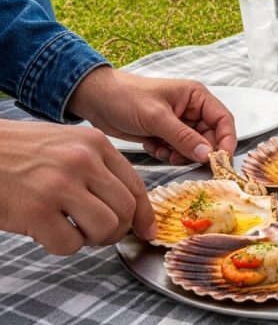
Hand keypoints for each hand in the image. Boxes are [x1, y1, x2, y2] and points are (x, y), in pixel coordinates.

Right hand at [0, 119, 155, 254]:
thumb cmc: (19, 152)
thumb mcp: (67, 144)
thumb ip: (98, 168)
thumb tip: (130, 207)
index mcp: (94, 144)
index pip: (136, 185)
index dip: (144, 214)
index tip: (145, 230)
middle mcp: (82, 161)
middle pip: (125, 210)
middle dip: (116, 230)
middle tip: (97, 232)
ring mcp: (59, 185)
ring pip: (105, 229)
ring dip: (92, 239)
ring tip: (73, 230)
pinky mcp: (36, 211)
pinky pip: (69, 244)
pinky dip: (62, 245)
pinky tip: (48, 231)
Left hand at [67, 67, 235, 164]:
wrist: (94, 100)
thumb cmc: (125, 97)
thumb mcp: (156, 117)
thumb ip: (183, 137)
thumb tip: (208, 155)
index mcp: (196, 97)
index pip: (223, 120)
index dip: (227, 140)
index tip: (222, 160)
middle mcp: (192, 110)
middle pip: (210, 137)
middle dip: (199, 151)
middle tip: (185, 160)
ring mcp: (179, 123)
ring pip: (194, 147)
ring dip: (182, 155)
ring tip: (164, 152)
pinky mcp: (165, 134)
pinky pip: (177, 151)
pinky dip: (168, 154)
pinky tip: (154, 148)